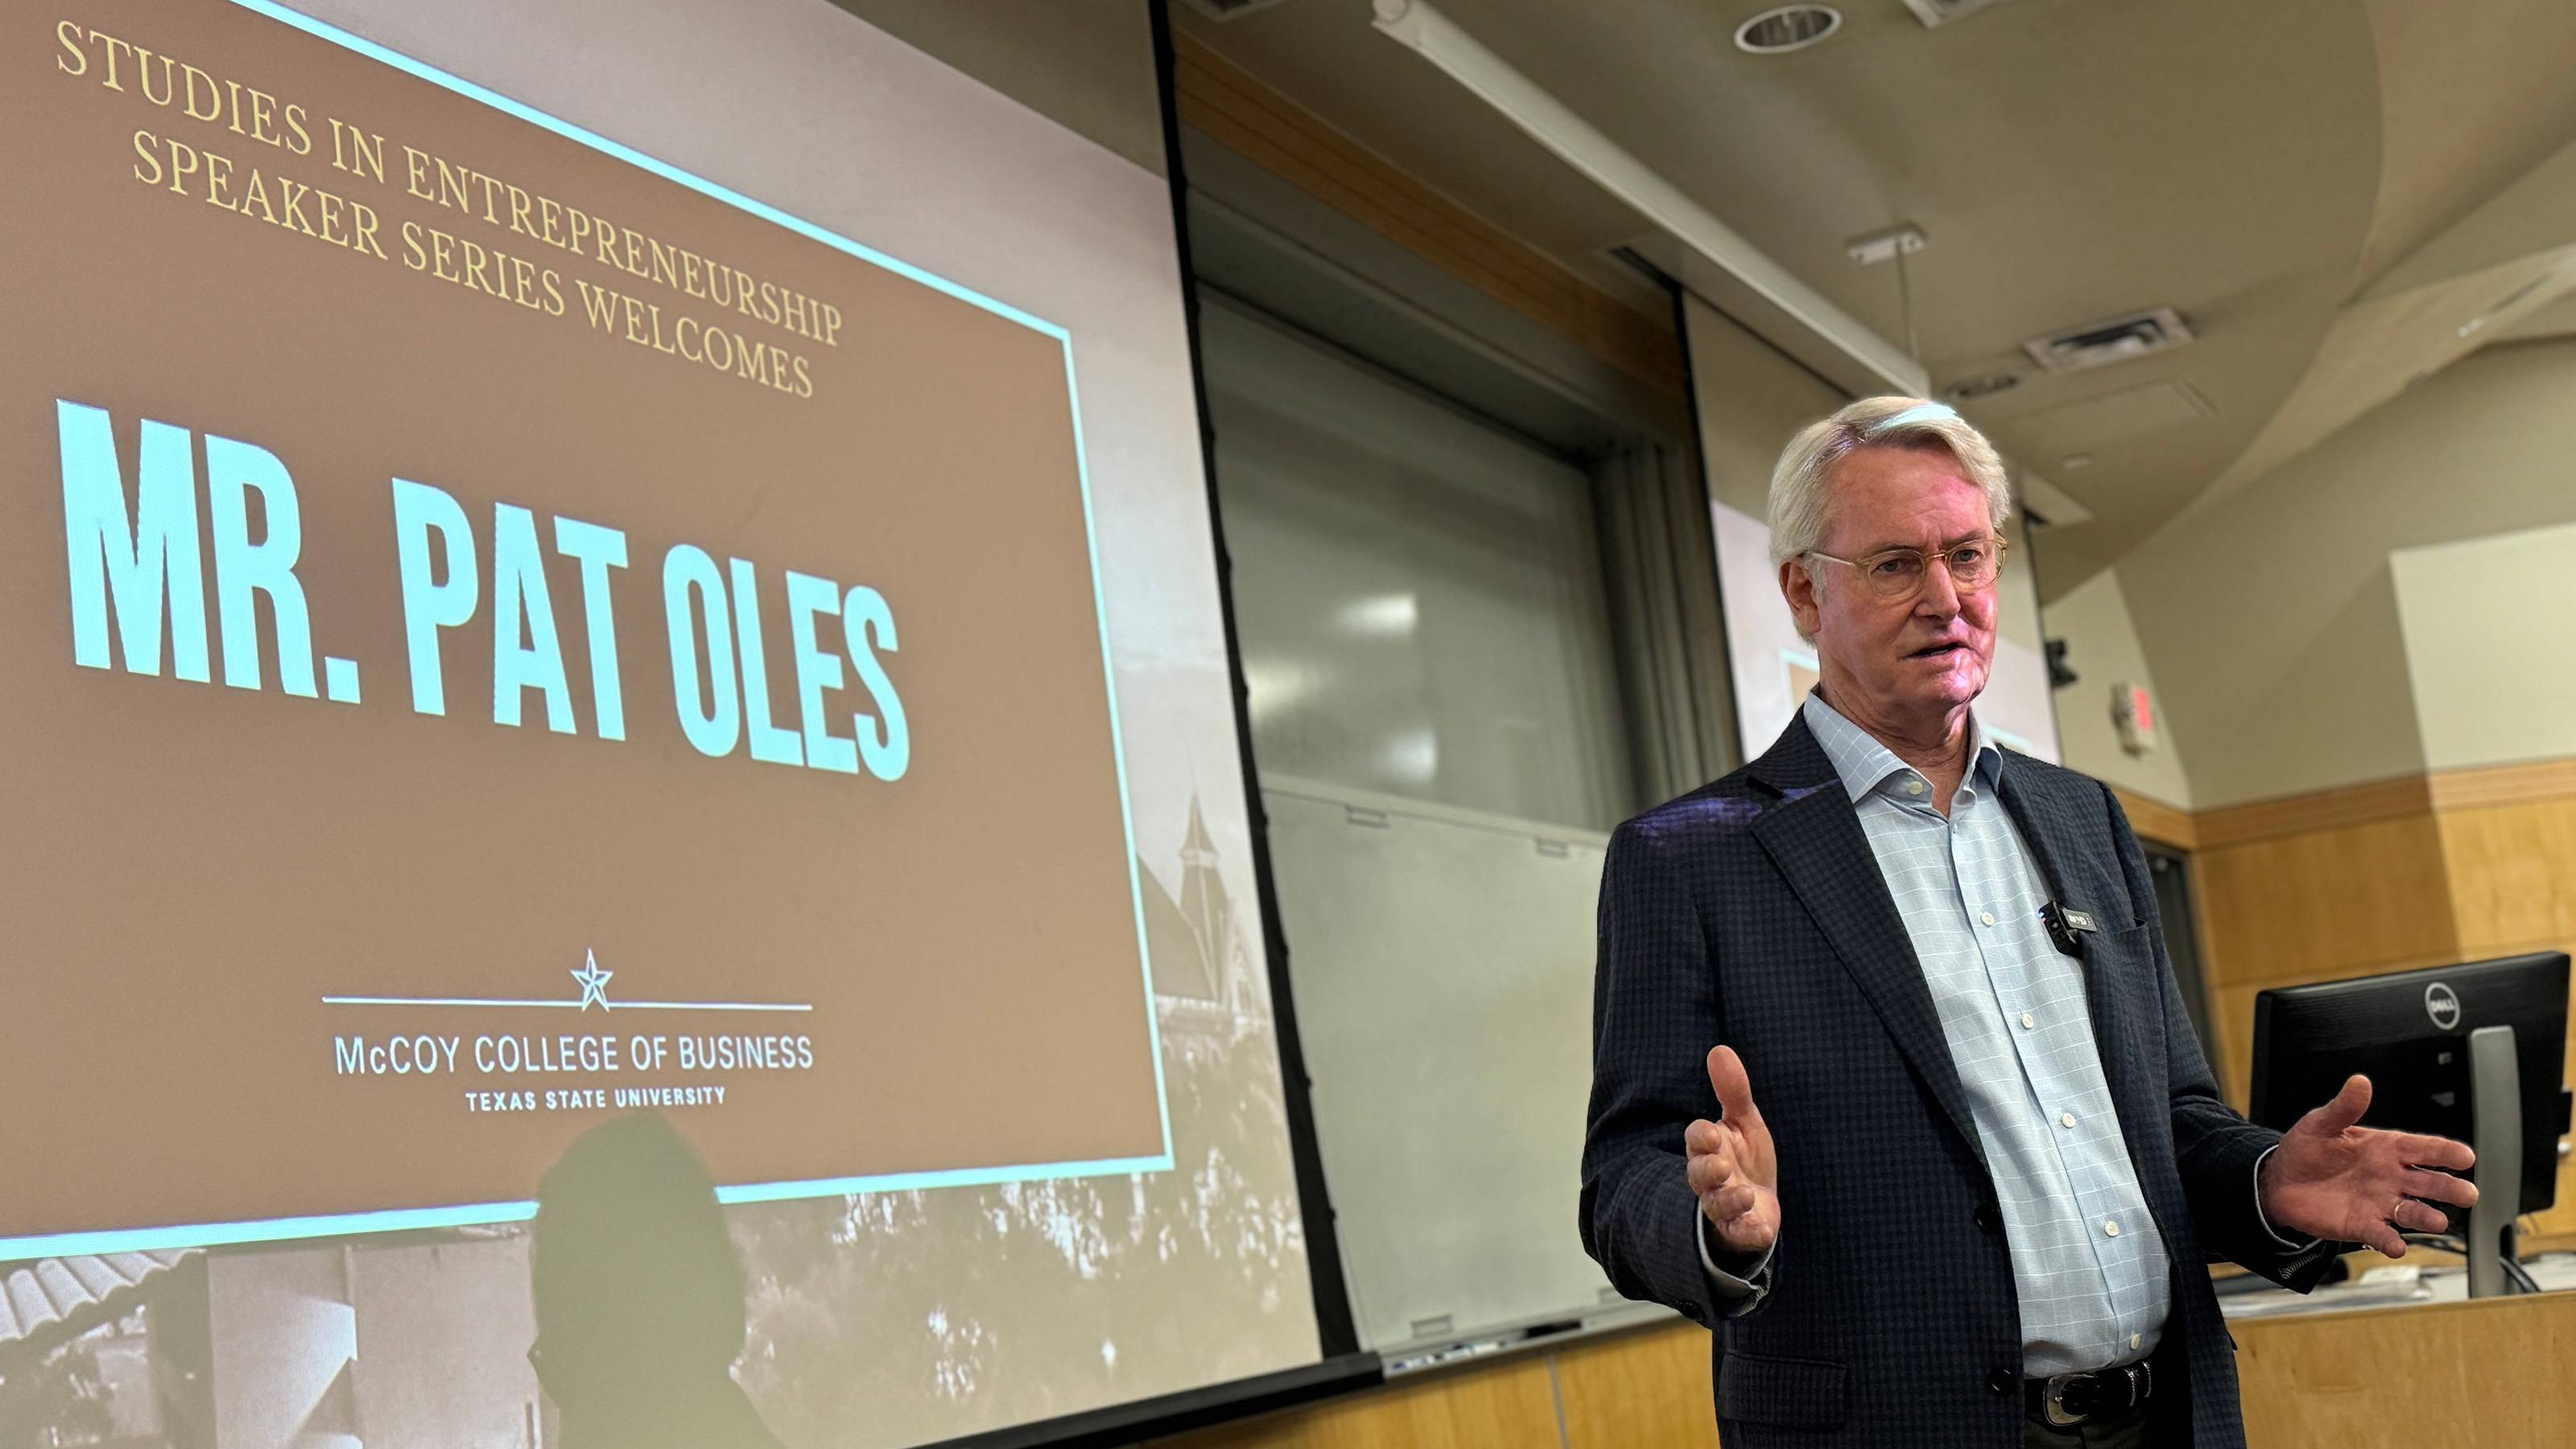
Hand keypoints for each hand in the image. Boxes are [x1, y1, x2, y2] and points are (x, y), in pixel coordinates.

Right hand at [1686, 1045, 1779, 1254]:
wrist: (1758, 1203)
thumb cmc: (1745, 1158)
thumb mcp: (1743, 1122)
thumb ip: (1732, 1090)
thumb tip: (1719, 1049)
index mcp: (1708, 1148)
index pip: (1696, 1140)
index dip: (1701, 1137)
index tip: (1712, 1132)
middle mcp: (1710, 1178)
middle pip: (1700, 1174)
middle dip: (1708, 1170)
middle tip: (1722, 1165)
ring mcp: (1723, 1207)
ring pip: (1718, 1205)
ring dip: (1730, 1201)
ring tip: (1744, 1195)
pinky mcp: (1740, 1230)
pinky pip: (1740, 1234)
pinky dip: (1750, 1233)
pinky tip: (1763, 1230)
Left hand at [2258, 1074, 2477, 1256]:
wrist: (2280, 1181)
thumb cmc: (2307, 1149)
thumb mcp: (2321, 1124)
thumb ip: (2344, 1107)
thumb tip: (2360, 1082)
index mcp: (2386, 1148)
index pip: (2422, 1148)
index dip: (2445, 1152)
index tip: (2465, 1156)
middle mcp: (2390, 1177)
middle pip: (2428, 1183)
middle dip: (2448, 1188)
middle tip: (2468, 1194)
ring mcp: (2378, 1202)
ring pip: (2411, 1211)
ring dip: (2426, 1217)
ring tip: (2438, 1221)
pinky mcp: (2362, 1225)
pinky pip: (2381, 1234)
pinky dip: (2390, 1241)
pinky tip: (2397, 1246)